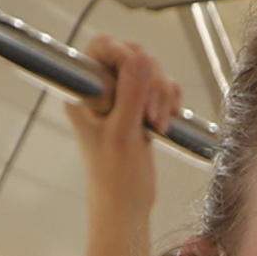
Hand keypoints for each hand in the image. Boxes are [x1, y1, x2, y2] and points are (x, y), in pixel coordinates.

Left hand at [71, 38, 180, 255]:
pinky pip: (163, 88)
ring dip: (162, 94)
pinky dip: (170, 100)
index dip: (122, 53)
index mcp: (85, 92)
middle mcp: (102, 90)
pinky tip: (167, 122)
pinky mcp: (141, 108)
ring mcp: (123, 99)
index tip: (138, 75)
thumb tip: (140, 56)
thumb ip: (131, 93)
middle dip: (150, 81)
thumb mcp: (122, 134)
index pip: (101, 48)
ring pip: (152, 72)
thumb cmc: (115, 179)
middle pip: (134, 56)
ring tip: (158, 124)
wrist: (127, 208)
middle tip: (150, 114)